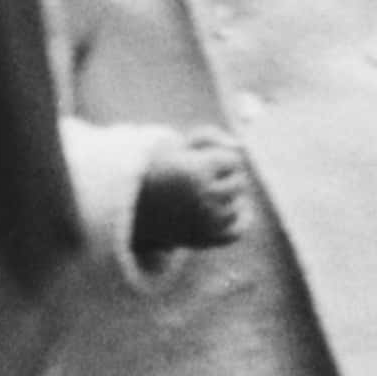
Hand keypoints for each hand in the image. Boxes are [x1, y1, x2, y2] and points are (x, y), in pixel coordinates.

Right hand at [134, 130, 251, 255]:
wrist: (135, 207)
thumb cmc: (161, 171)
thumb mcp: (180, 145)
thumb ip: (211, 135)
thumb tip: (242, 147)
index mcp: (197, 172)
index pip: (234, 160)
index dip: (218, 158)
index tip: (198, 163)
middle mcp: (204, 198)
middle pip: (239, 183)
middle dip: (224, 178)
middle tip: (200, 180)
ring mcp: (206, 222)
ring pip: (237, 206)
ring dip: (225, 200)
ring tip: (202, 197)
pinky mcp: (204, 240)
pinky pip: (235, 232)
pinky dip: (236, 222)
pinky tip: (227, 211)